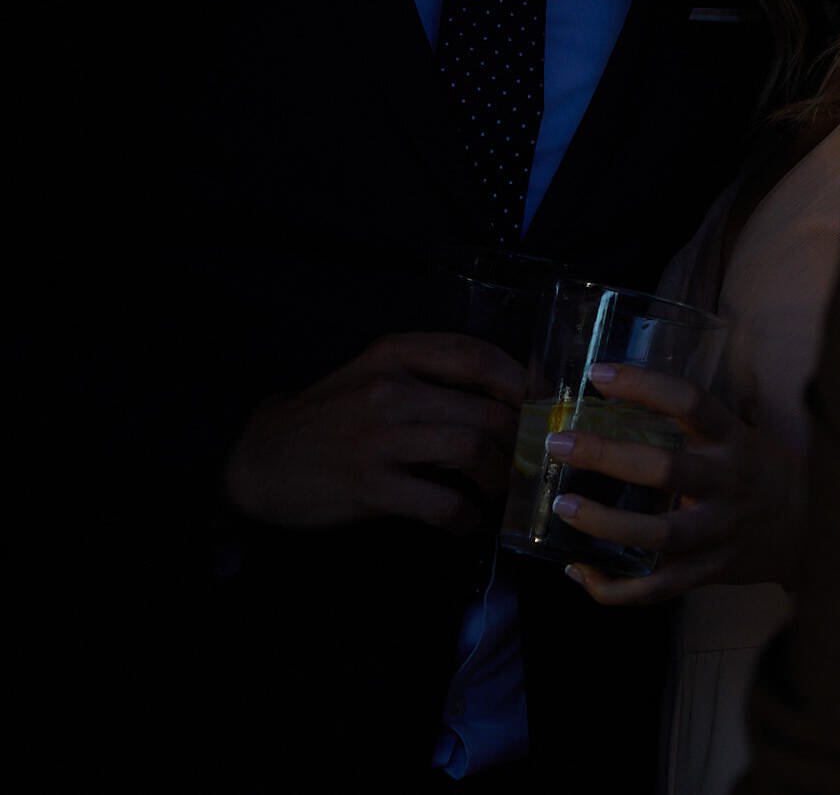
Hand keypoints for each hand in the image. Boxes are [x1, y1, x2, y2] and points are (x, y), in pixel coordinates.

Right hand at [222, 331, 526, 532]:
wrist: (260, 461)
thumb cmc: (331, 417)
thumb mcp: (374, 376)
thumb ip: (432, 377)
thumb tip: (513, 398)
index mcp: (395, 354)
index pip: (477, 356)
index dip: (522, 382)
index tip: (542, 406)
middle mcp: (389, 389)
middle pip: (486, 411)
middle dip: (519, 442)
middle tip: (526, 460)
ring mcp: (378, 438)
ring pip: (471, 451)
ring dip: (498, 478)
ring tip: (496, 490)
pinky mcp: (369, 487)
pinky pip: (441, 503)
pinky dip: (464, 517)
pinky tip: (463, 521)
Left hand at [546, 361, 802, 606]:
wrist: (806, 527)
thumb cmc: (754, 469)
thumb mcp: (737, 434)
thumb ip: (688, 424)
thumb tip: (611, 395)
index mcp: (733, 440)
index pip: (691, 402)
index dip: (644, 385)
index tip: (598, 374)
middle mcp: (728, 484)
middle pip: (667, 470)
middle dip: (607, 456)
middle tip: (560, 443)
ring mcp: (719, 533)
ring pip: (659, 536)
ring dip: (605, 524)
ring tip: (563, 508)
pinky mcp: (708, 573)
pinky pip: (656, 587)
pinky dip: (613, 586)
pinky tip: (578, 570)